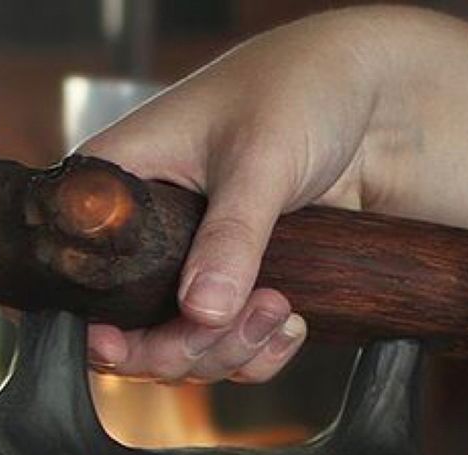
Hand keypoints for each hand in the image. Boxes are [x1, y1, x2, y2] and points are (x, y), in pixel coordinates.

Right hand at [80, 9, 398, 382]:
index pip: (81, 272)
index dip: (95, 321)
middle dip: (186, 344)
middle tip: (248, 312)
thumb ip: (232, 236)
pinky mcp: (240, 291)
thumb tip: (202, 311)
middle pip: (132, 333)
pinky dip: (260, 354)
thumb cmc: (305, 86)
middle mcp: (147, 236)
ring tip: (281, 308)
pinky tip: (292, 322)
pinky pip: (232, 354)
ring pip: (183, 351)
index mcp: (122, 184)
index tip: (121, 345)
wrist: (386, 96)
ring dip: (232, 350)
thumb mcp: (262, 155)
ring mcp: (193, 269)